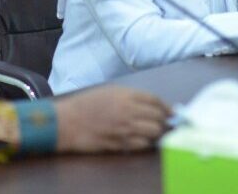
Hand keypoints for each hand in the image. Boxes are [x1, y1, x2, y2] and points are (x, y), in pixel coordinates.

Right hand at [54, 86, 170, 152]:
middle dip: (163, 121)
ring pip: (154, 132)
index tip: (171, 112)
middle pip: (158, 118)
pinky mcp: (120, 144)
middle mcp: (129, 111)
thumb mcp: (109, 91)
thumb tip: (152, 104)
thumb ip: (131, 96)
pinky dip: (145, 143)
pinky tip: (142, 141)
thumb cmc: (86, 104)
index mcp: (126, 95)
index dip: (166, 107)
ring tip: (152, 132)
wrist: (66, 122)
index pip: (155, 101)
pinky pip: (142, 145)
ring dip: (156, 133)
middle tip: (163, 124)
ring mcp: (125, 129)